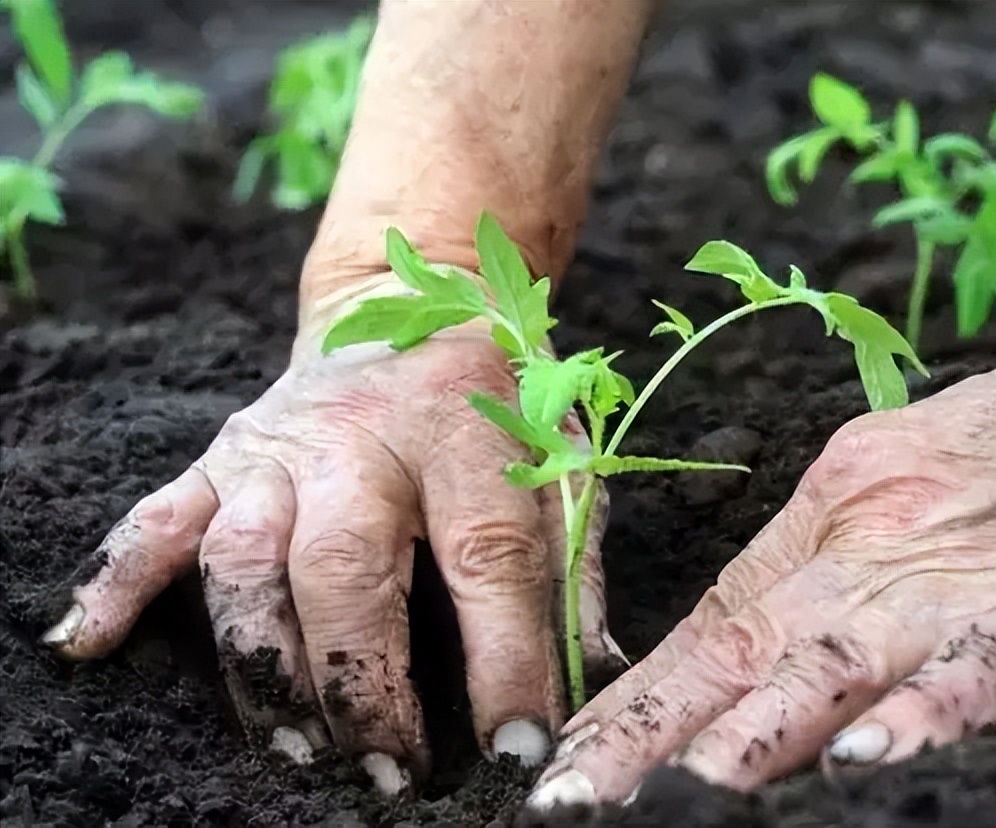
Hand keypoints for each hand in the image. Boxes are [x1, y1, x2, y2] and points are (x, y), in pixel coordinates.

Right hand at [41, 278, 620, 792]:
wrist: (416, 295)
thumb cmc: (502, 397)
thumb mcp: (563, 459)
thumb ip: (575, 566)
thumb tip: (592, 677)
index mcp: (466, 432)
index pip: (489, 558)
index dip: (505, 662)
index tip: (515, 748)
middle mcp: (364, 436)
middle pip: (346, 566)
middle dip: (362, 682)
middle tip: (388, 770)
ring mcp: (282, 446)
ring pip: (244, 558)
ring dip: (262, 662)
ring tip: (295, 747)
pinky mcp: (225, 454)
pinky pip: (159, 518)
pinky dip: (119, 581)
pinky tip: (90, 644)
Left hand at [528, 302, 995, 807]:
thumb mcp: (905, 466)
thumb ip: (833, 547)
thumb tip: (754, 623)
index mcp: (837, 504)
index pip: (716, 617)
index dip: (637, 694)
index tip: (572, 750)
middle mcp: (876, 540)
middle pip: (742, 649)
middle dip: (648, 734)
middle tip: (568, 796)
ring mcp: (961, 572)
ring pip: (832, 662)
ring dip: (748, 735)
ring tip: (673, 795)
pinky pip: (978, 666)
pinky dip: (920, 713)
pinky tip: (865, 760)